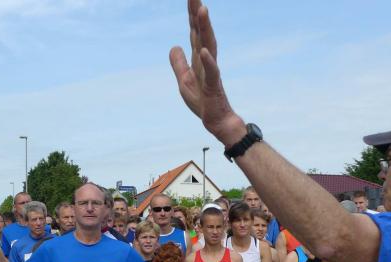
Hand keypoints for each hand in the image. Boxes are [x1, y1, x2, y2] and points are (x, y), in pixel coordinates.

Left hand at [170, 0, 244, 143]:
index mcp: (198, 58)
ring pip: (208, 45)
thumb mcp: (184, 81)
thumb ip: (179, 63)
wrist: (216, 121)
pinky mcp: (213, 86)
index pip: (194, 32)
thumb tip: (174, 46)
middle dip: (198, 14)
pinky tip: (203, 51)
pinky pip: (212, 72)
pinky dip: (208, 61)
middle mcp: (206, 60)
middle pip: (202, 33)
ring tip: (202, 10)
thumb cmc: (202, 101)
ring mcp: (211, 72)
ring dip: (205, 29)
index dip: (192, 15)